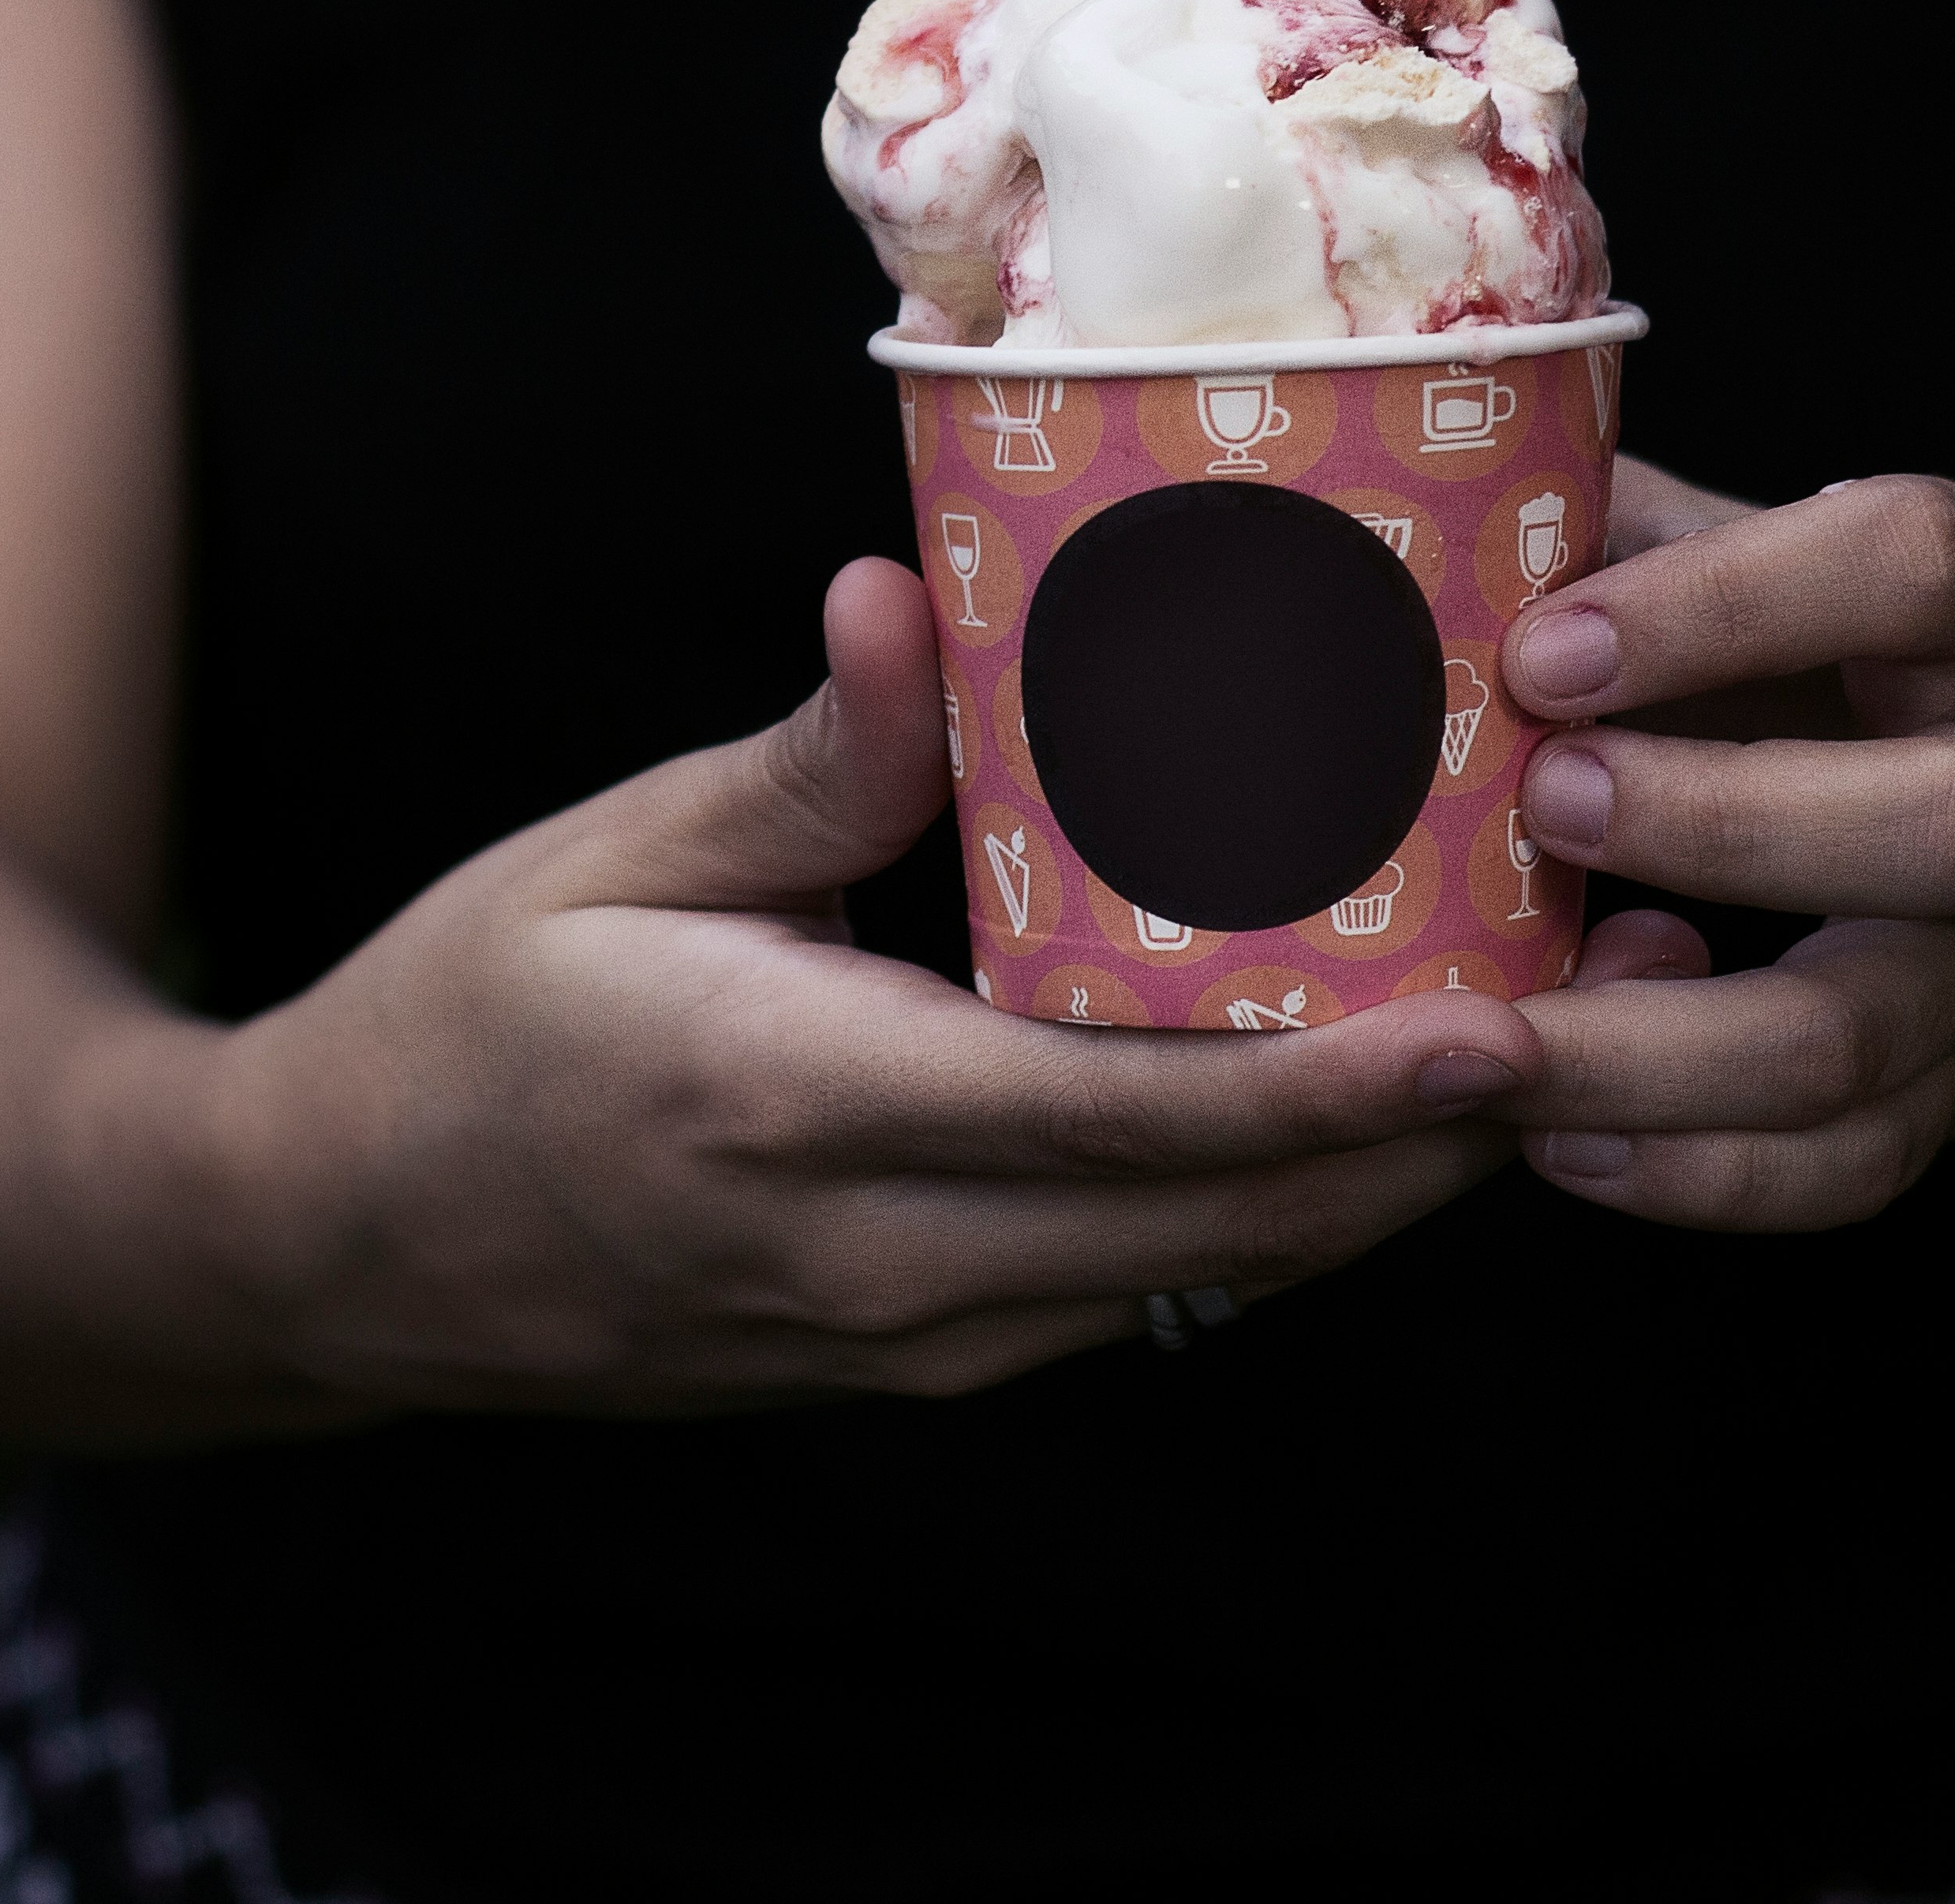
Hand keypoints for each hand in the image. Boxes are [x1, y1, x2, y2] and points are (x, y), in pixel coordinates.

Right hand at [209, 559, 1556, 1410]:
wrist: (337, 1246)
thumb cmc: (466, 1027)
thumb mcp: (606, 861)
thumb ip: (795, 765)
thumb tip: (899, 604)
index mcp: (806, 1117)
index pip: (1130, 1128)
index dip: (1339, 1093)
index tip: (1510, 1031)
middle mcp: (890, 1267)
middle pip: (1228, 1228)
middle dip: (1440, 1137)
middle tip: (1617, 993)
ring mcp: (916, 1336)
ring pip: (1212, 1273)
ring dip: (1385, 1174)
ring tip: (1546, 1025)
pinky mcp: (924, 1350)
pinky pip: (1149, 1284)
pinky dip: (1274, 1198)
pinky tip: (1366, 1091)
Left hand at [1490, 467, 1954, 1231]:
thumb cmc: (1855, 678)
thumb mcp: (1790, 567)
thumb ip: (1639, 531)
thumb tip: (1424, 493)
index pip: (1915, 566)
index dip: (1735, 601)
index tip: (1546, 646)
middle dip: (1730, 822)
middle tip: (1542, 804)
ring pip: (1867, 1030)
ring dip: (1660, 1048)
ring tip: (1489, 1036)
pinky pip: (1847, 1165)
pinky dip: (1693, 1171)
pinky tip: (1549, 1140)